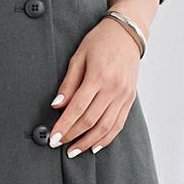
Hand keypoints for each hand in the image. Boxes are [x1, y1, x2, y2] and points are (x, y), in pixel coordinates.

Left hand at [48, 17, 140, 156]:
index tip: (53, 137)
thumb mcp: (78, 56)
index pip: (77, 108)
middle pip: (91, 120)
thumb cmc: (99, 41)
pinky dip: (107, 137)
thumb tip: (57, 105)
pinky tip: (95, 145)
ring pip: (106, 126)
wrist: (126, 33)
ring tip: (74, 150)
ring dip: (89, 141)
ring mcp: (124, 95)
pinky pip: (119, 124)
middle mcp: (113, 88)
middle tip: (59, 145)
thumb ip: (68, 83)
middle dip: (73, 135)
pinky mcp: (130, 99)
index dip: (64, 125)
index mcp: (98, 76)